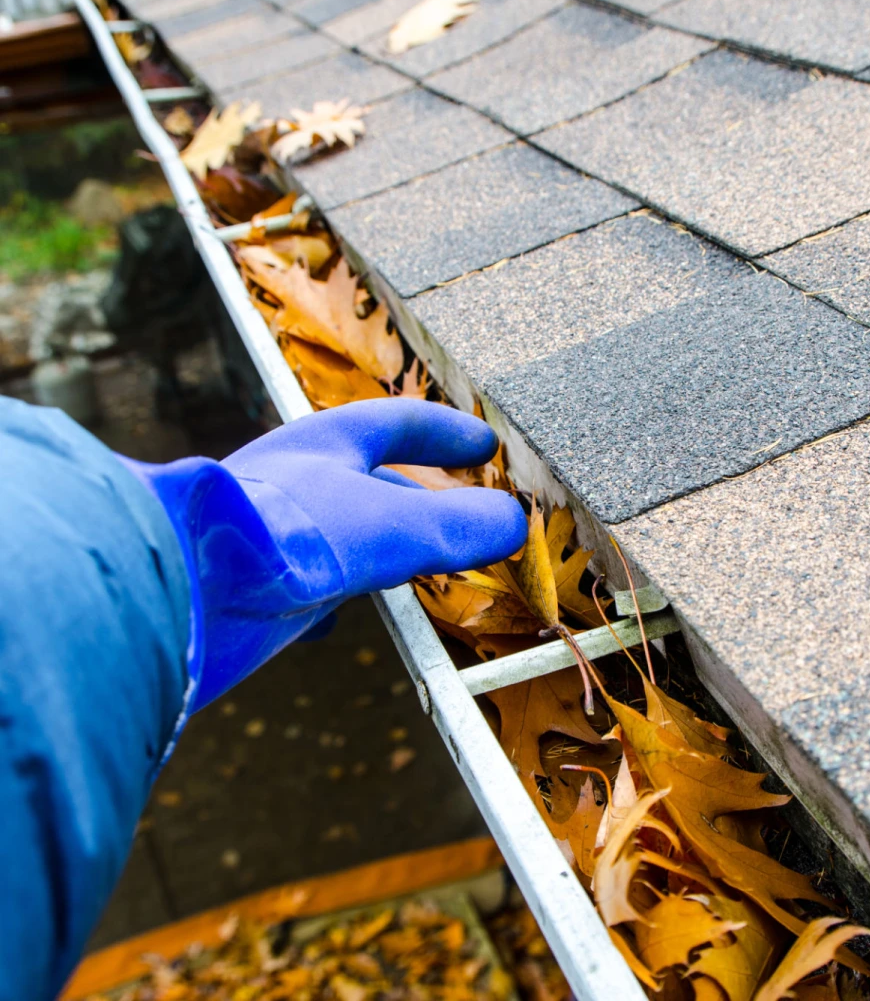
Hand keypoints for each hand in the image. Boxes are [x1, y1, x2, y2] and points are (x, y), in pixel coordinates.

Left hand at [122, 399, 525, 710]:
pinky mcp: (255, 586)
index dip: (446, 432)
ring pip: (344, 535)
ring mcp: (275, 534)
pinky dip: (334, 597)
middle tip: (465, 514)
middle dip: (421, 496)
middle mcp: (299, 483)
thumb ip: (455, 525)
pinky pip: (307, 583)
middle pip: (373, 480)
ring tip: (419, 569)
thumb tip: (515, 523)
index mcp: (326, 444)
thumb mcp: (390, 525)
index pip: (398, 423)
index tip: (485, 444)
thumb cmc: (281, 533)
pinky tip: (337, 620)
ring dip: (385, 549)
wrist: (181, 590)